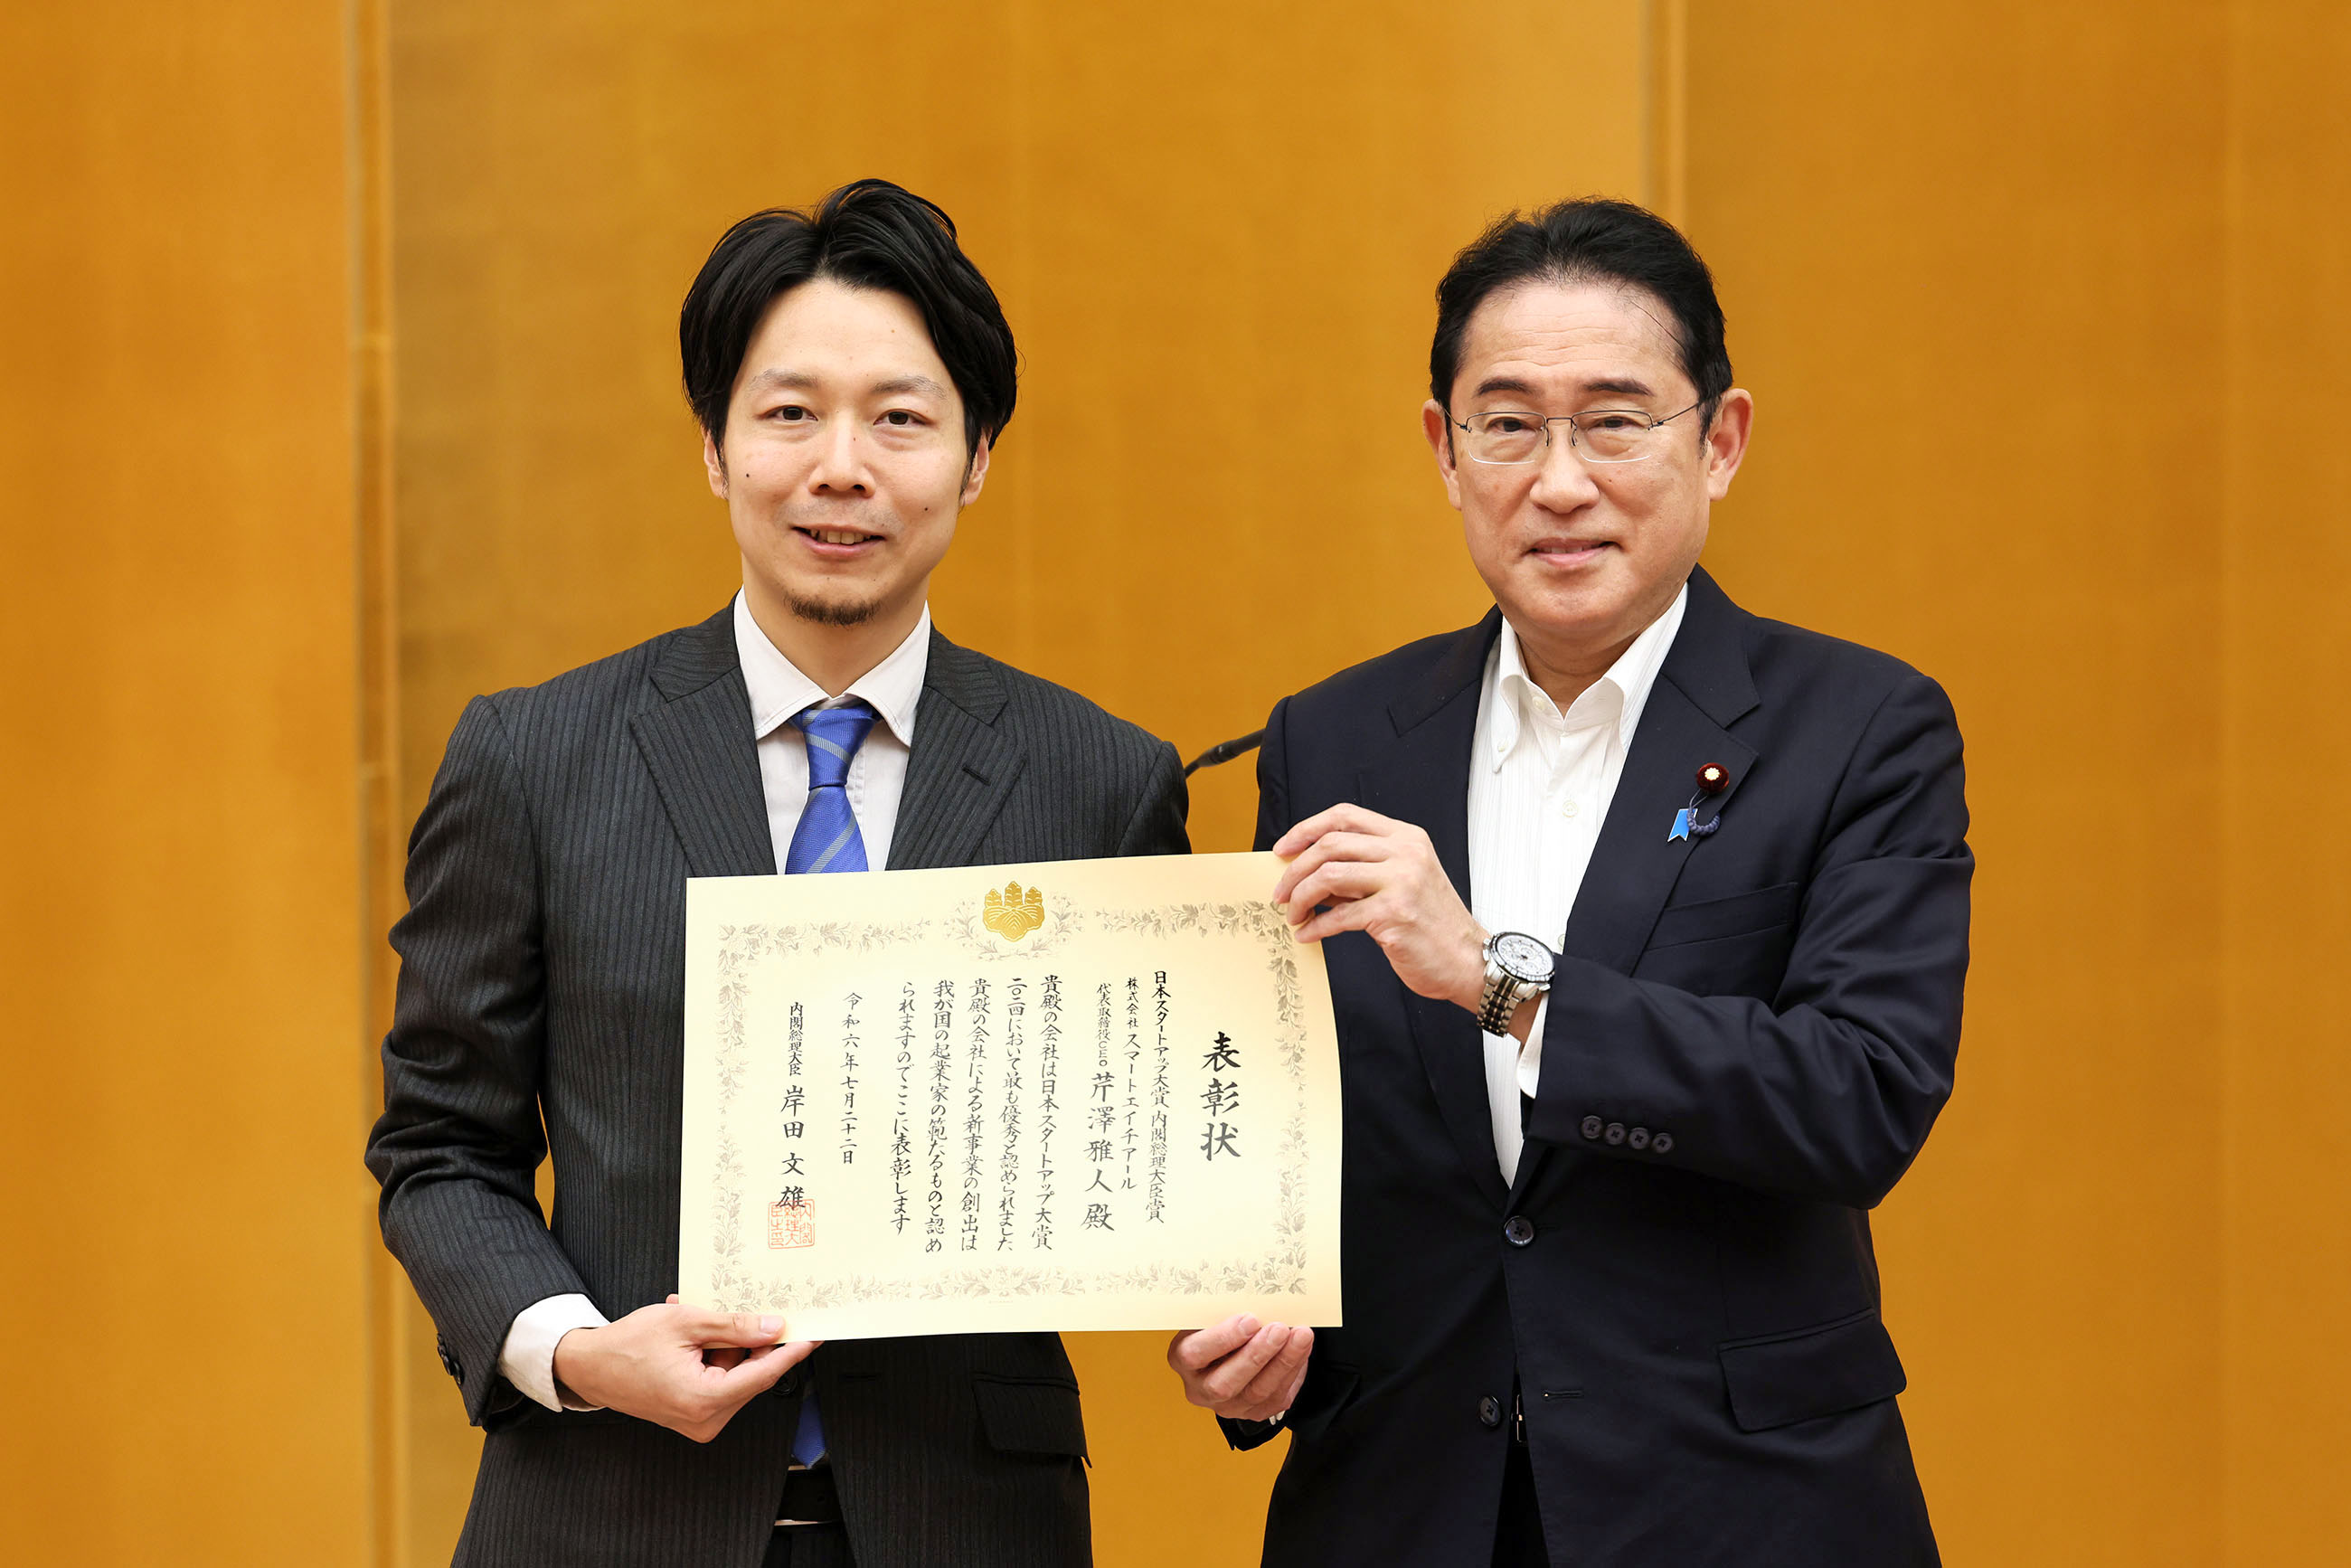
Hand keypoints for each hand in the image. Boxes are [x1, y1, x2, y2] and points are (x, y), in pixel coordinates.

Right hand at [552, 1294, 818, 1442]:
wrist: (590, 1367)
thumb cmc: (627, 1346)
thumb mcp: (686, 1324)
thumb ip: (734, 1326)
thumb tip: (772, 1328)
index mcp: (704, 1400)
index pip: (764, 1373)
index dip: (792, 1351)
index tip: (814, 1335)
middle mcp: (705, 1419)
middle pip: (749, 1374)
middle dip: (748, 1340)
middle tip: (747, 1308)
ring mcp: (698, 1421)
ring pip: (734, 1375)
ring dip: (724, 1344)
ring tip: (696, 1319)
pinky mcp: (692, 1415)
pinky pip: (718, 1380)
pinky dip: (712, 1356)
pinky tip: (692, 1334)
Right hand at [1167, 1314, 1314, 1422]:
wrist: (1232, 1348)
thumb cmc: (1221, 1324)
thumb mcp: (1212, 1313)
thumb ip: (1224, 1309)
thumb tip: (1255, 1293)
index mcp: (1182, 1358)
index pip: (1194, 1354)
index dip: (1223, 1339)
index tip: (1250, 1320)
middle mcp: (1200, 1388)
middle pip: (1225, 1383)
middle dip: (1256, 1355)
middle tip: (1280, 1329)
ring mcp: (1227, 1405)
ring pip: (1256, 1392)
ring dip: (1283, 1362)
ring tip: (1300, 1336)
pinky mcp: (1253, 1412)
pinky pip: (1276, 1398)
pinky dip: (1293, 1371)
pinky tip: (1302, 1349)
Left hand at [1273, 804, 1485, 1011]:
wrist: (1468, 960)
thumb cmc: (1432, 924)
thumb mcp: (1400, 883)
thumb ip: (1359, 872)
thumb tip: (1307, 874)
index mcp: (1406, 837)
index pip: (1345, 816)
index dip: (1306, 829)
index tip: (1283, 850)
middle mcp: (1405, 852)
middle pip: (1330, 844)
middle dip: (1295, 870)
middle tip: (1280, 892)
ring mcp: (1401, 881)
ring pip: (1328, 876)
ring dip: (1300, 897)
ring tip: (1293, 915)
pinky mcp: (1394, 914)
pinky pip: (1338, 916)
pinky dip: (1315, 927)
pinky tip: (1308, 935)